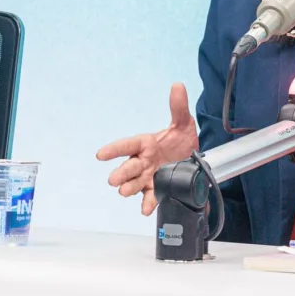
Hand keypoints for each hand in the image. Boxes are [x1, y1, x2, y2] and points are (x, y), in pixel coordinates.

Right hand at [96, 83, 198, 215]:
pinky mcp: (157, 190)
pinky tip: (146, 209)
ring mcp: (149, 177)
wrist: (194, 160)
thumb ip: (178, 106)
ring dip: (129, 187)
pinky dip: (148, 203)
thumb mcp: (183, 123)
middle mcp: (143, 162)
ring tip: (124, 192)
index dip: (115, 149)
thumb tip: (177, 86)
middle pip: (129, 167)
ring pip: (135, 183)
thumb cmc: (181, 140)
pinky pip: (151, 197)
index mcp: (146, 144)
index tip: (100, 154)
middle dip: (121, 173)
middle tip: (114, 179)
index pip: (128, 145)